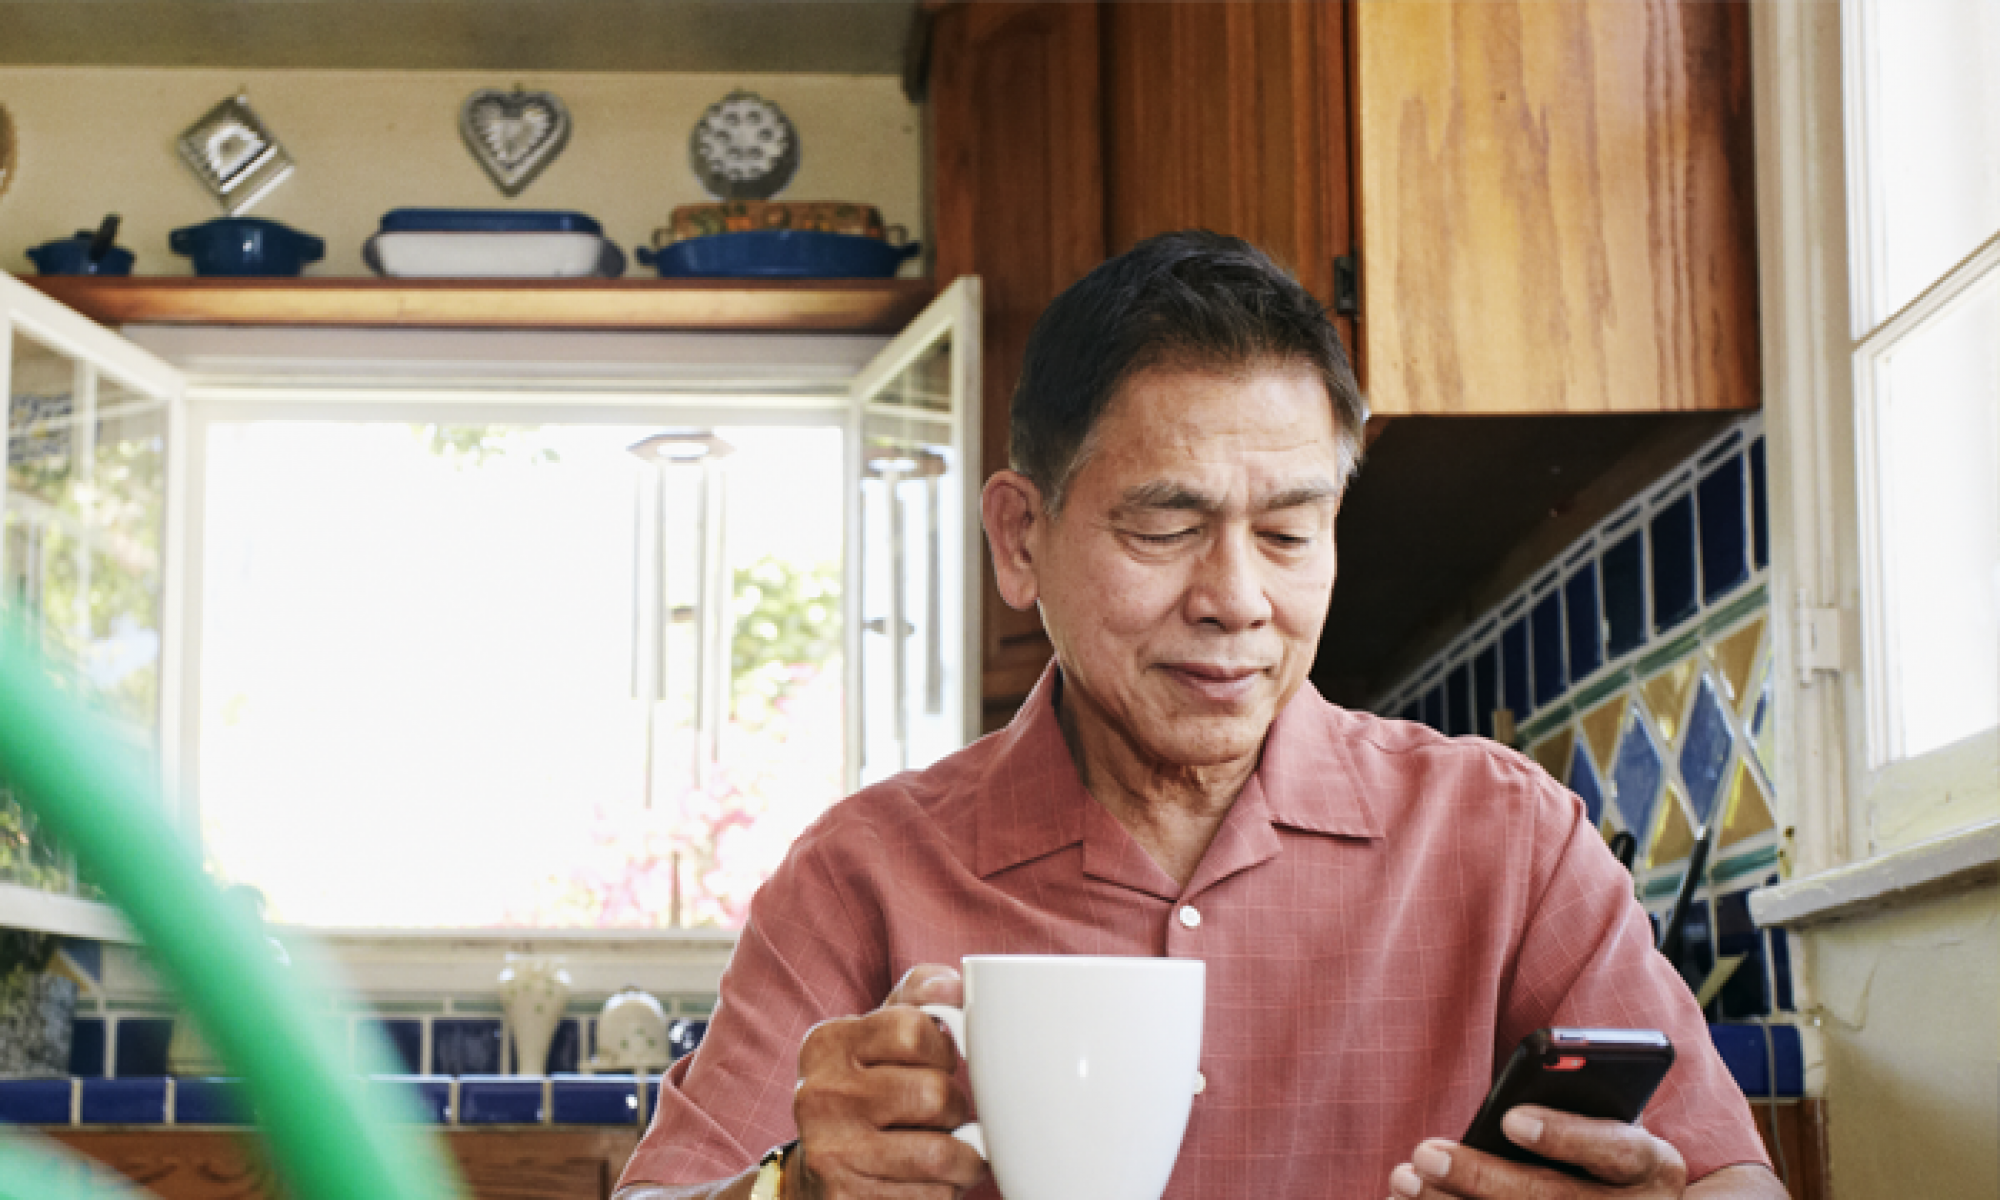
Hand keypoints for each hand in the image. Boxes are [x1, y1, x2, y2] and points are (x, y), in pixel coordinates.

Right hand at [790, 964, 987, 1199]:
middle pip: (935, 1095)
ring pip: (941, 1154)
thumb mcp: (880, 1033)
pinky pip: (933, 1197)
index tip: (936, 1063)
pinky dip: (947, 1190)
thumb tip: (957, 986)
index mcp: (828, 1043)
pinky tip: (928, 1180)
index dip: (942, 1050)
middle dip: (956, 1107)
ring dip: (964, 1156)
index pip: (914, 1030)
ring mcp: (832, 1154)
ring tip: (953, 1150)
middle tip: (945, 1113)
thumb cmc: (866, 1088)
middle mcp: (821, 1096)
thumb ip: (920, 996)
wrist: (818, 1169)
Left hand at [1388, 1106, 1688, 1198]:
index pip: (1614, 1149)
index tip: (1511, 1119)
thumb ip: (1575, 1102)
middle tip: (1425, 1154)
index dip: (1564, 1135)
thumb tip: (1506, 1112)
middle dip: (1482, 1178)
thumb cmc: (1607, 1152)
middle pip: (1554, 1199)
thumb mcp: (1608, 1122)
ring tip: (1403, 1180)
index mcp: (1653, 1166)